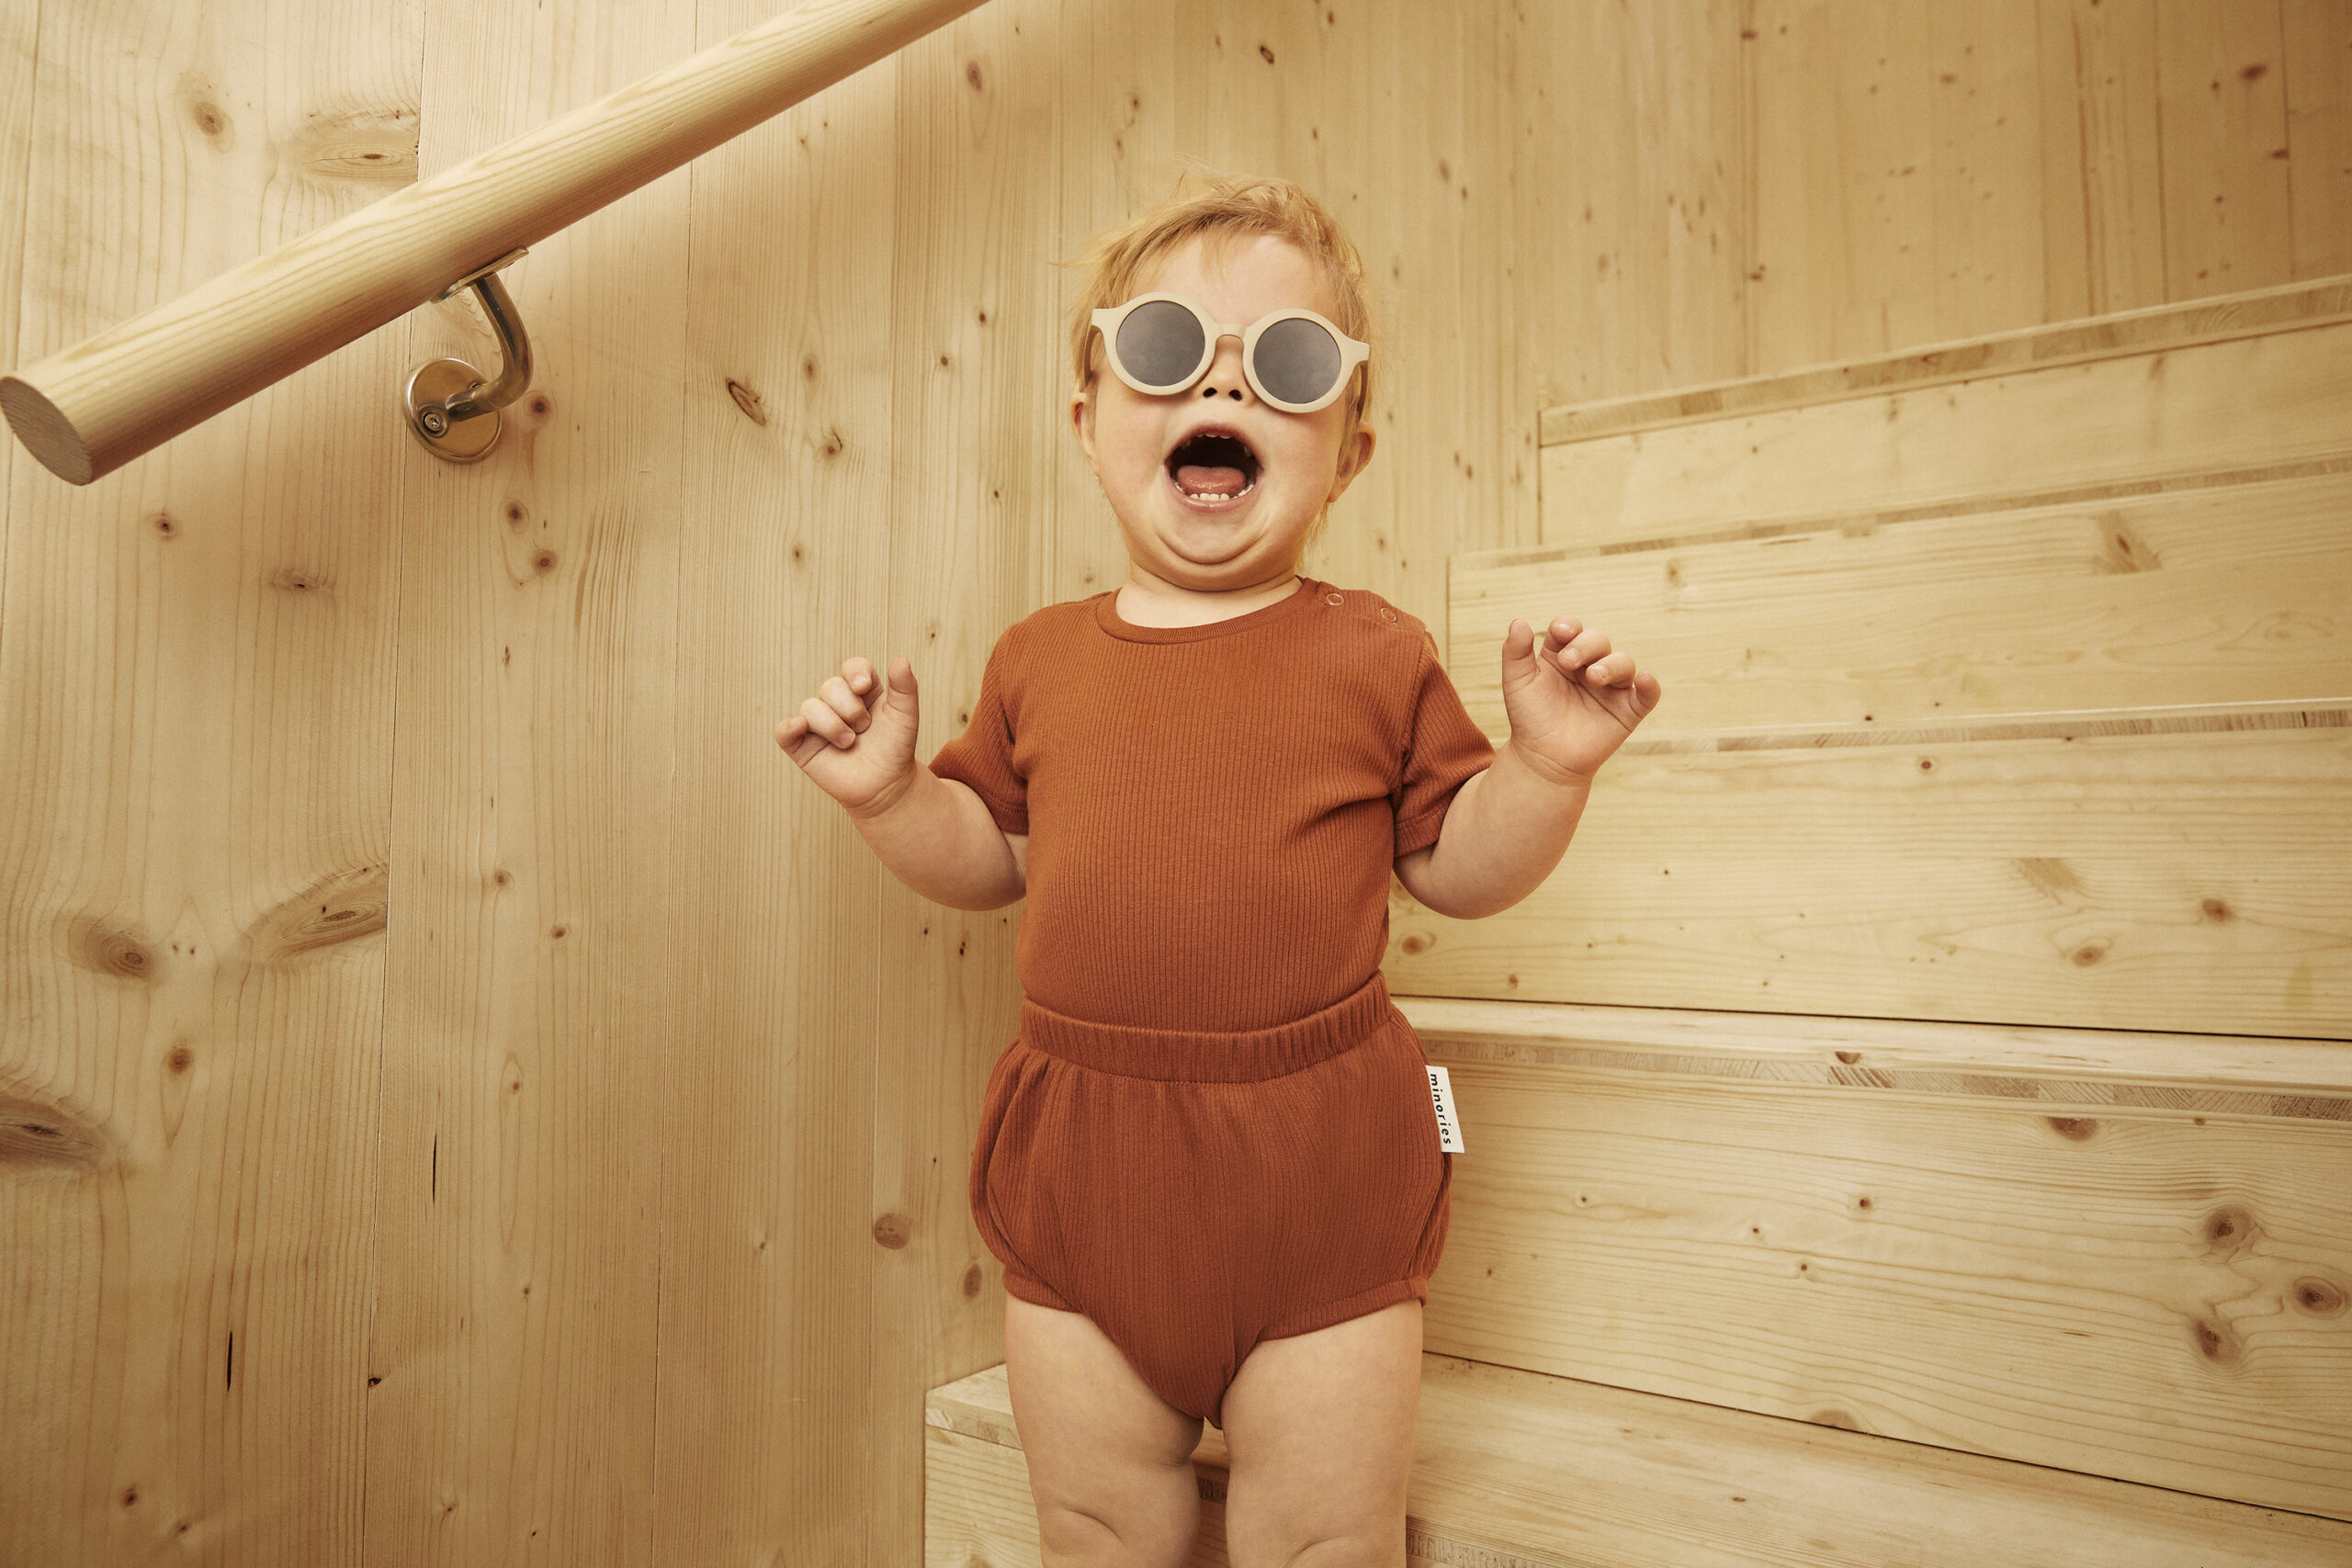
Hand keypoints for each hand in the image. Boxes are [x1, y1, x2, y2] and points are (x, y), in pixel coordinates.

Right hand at [775, 655, 922, 815]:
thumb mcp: (906, 716)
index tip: (863, 687)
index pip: (852, 668)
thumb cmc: (895, 749)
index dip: (854, 673)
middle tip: (864, 728)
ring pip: (810, 707)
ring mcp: (817, 724)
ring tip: (849, 743)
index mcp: (861, 691)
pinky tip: (800, 727)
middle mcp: (836, 703)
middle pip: (830, 687)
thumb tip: (901, 659)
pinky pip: (784, 732)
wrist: (887, 786)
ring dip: (833, 726)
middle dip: (850, 709)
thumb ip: (905, 687)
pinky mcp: (802, 746)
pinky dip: (788, 728)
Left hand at [1499, 615, 1661, 784]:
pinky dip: (1650, 685)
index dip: (1568, 626)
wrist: (1542, 760)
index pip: (1571, 630)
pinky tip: (1644, 679)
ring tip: (1594, 677)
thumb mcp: (1517, 683)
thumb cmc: (1529, 719)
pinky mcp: (1627, 711)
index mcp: (1563, 655)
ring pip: (1623, 663)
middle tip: (1568, 662)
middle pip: (1598, 641)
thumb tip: (1519, 622)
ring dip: (1611, 664)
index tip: (1560, 632)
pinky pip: (1647, 695)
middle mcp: (1590, 667)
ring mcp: (1610, 688)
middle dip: (1585, 645)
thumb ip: (1515, 653)